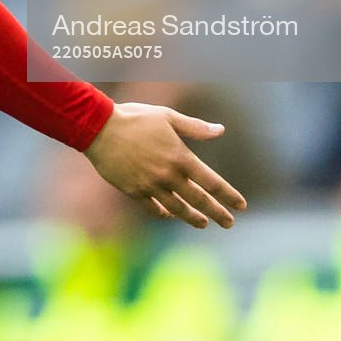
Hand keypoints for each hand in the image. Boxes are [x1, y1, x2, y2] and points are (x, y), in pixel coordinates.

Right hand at [83, 103, 245, 228]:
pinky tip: (169, 214)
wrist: (99, 128)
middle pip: (198, 200)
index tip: (240, 205)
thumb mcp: (167, 117)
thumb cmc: (135, 118)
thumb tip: (221, 130)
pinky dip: (163, 212)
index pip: (211, 182)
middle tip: (229, 223)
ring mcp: (150, 185)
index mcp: (180, 156)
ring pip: (177, 208)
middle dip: (217, 213)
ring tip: (203, 223)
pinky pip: (152, 207)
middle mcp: (168, 175)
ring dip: (192, 217)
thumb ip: (195, 127)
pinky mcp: (133, 191)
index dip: (228, 195)